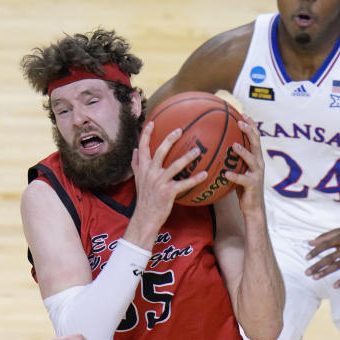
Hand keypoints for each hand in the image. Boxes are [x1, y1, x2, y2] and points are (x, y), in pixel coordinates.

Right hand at [128, 121, 207, 242]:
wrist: (145, 217)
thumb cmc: (144, 198)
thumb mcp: (137, 180)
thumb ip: (136, 164)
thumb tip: (135, 150)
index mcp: (143, 168)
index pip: (143, 147)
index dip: (146, 134)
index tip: (152, 122)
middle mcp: (150, 172)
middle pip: (160, 151)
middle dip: (170, 139)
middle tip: (180, 130)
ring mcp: (159, 182)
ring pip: (174, 165)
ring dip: (187, 157)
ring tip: (197, 150)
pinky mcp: (168, 192)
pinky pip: (184, 183)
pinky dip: (195, 179)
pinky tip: (204, 174)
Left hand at [222, 115, 265, 216]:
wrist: (253, 208)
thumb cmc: (242, 188)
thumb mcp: (238, 170)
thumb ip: (231, 159)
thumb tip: (215, 148)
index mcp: (255, 158)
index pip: (255, 137)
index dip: (251, 124)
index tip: (243, 113)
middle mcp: (258, 163)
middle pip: (256, 143)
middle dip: (249, 131)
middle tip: (240, 122)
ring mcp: (257, 174)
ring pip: (252, 160)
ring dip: (243, 152)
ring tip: (234, 146)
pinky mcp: (253, 186)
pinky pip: (243, 180)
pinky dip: (235, 176)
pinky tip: (226, 174)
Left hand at [305, 220, 339, 287]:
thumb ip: (324, 237)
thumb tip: (309, 243)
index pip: (325, 245)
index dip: (315, 252)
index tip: (306, 258)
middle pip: (329, 258)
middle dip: (317, 266)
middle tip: (307, 272)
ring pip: (337, 266)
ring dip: (325, 272)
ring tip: (315, 278)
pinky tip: (335, 286)